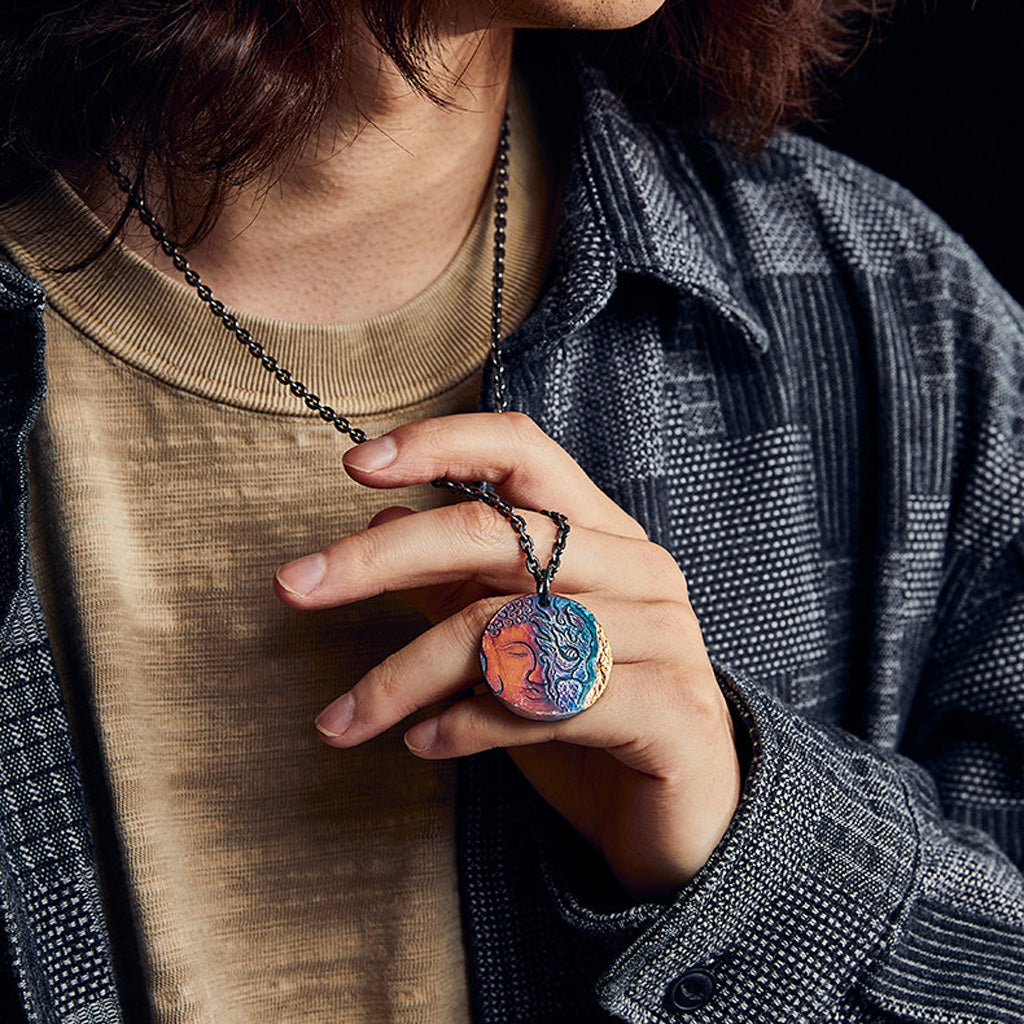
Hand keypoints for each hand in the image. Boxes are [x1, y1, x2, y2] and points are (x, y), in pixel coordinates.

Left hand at [275, 412, 741, 898]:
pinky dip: (468, 726)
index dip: (440, 445)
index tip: (355, 464)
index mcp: (602, 531)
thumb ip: (457, 582)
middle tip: (294, 587)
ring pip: (504, 630)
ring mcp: (660, 634)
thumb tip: (380, 518)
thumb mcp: (514, 639)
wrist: (687, 812)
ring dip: (404, 678)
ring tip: (342, 722)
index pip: (523, 452)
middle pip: (495, 536)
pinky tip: (427, 745)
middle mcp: (636, 566)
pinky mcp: (667, 707)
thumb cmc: (590, 713)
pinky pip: (544, 705)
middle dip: (381, 559)